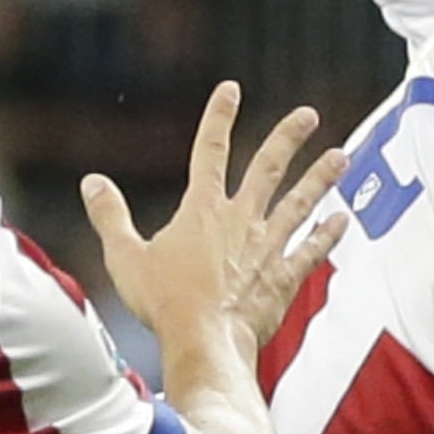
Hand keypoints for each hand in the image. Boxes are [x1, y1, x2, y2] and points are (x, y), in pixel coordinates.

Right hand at [81, 84, 344, 349]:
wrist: (204, 343)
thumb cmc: (163, 304)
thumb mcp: (125, 257)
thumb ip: (111, 216)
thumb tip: (92, 183)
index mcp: (202, 211)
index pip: (209, 152)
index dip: (219, 118)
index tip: (231, 90)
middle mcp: (240, 222)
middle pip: (268, 169)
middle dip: (288, 138)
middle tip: (309, 115)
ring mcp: (266, 248)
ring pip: (299, 204)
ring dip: (320, 179)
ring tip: (341, 156)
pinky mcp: (282, 278)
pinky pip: (310, 251)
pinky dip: (327, 236)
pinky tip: (341, 221)